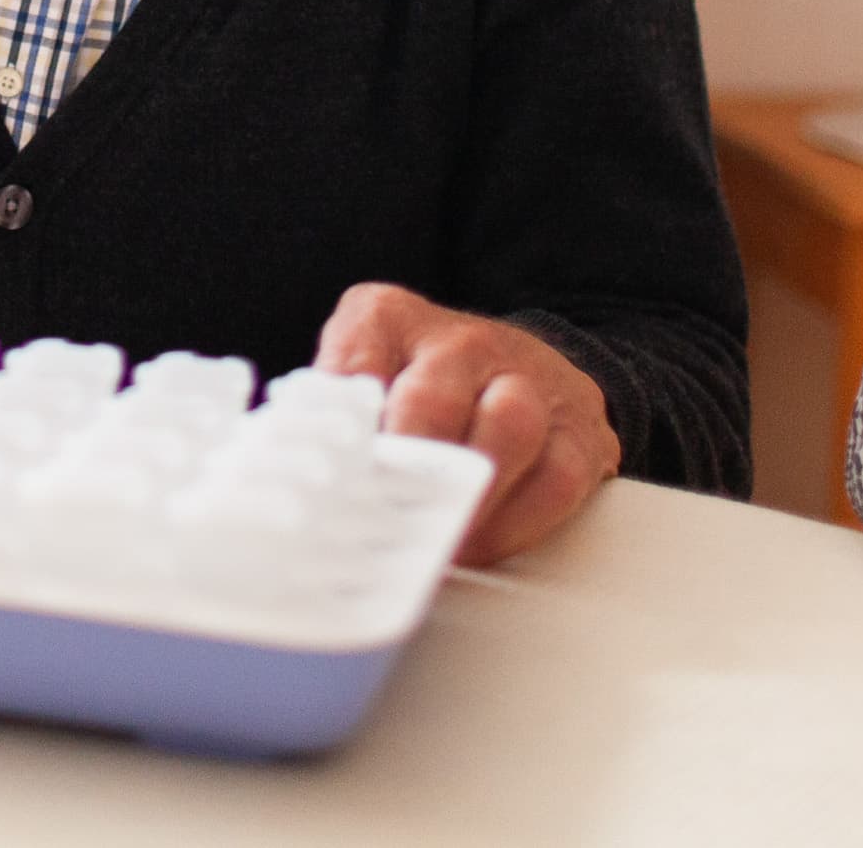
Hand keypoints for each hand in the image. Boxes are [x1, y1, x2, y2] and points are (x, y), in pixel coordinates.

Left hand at [313, 282, 618, 565]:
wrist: (524, 365)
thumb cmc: (423, 384)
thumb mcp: (362, 375)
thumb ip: (326, 414)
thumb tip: (283, 473)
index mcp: (388, 318)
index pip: (353, 363)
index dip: (340, 430)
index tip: (327, 481)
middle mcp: (460, 339)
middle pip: (431, 399)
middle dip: (408, 471)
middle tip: (383, 524)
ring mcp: (527, 378)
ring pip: (507, 428)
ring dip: (469, 498)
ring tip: (437, 544)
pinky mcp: (579, 429)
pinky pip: (557, 476)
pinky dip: (519, 521)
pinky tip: (484, 544)